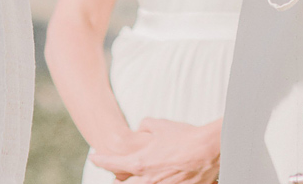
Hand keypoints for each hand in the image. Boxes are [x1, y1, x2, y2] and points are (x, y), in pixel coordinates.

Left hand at [89, 117, 219, 183]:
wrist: (209, 149)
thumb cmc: (185, 136)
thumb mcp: (161, 125)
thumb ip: (145, 125)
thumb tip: (141, 126)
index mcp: (139, 162)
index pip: (111, 164)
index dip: (99, 160)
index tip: (94, 157)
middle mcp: (146, 180)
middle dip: (115, 179)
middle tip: (114, 174)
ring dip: (131, 182)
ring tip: (129, 177)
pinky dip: (152, 183)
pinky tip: (156, 178)